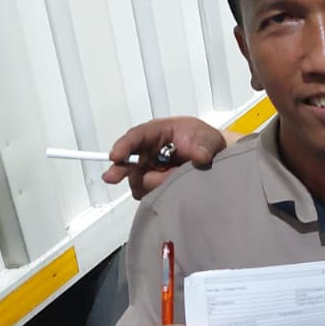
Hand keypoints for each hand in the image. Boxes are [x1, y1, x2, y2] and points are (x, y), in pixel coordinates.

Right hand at [103, 117, 227, 197]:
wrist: (212, 158)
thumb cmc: (202, 141)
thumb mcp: (207, 138)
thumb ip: (203, 146)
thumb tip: (200, 156)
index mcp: (156, 132)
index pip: (136, 136)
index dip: (124, 145)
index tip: (116, 155)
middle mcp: (147, 151)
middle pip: (127, 160)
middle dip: (119, 169)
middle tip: (112, 177)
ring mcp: (148, 168)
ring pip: (138, 180)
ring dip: (153, 183)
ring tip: (174, 176)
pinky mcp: (152, 184)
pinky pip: (147, 192)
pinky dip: (157, 192)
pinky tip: (171, 186)